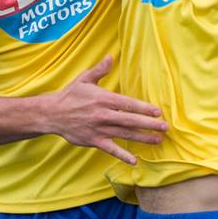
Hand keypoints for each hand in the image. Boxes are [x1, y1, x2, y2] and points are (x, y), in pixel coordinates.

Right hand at [46, 55, 166, 164]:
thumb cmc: (70, 95)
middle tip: (165, 127)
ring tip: (158, 140)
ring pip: (125, 134)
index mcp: (103, 99)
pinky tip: (135, 161)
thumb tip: (110, 57)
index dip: (144, 108)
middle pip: (130, 120)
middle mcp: (103, 115)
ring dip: (142, 138)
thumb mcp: (84, 79)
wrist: (52, 113)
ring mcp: (99, 129)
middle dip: (149, 124)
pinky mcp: (94, 141)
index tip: (158, 111)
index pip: (128, 103)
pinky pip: (111, 149)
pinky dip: (123, 155)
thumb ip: (100, 70)